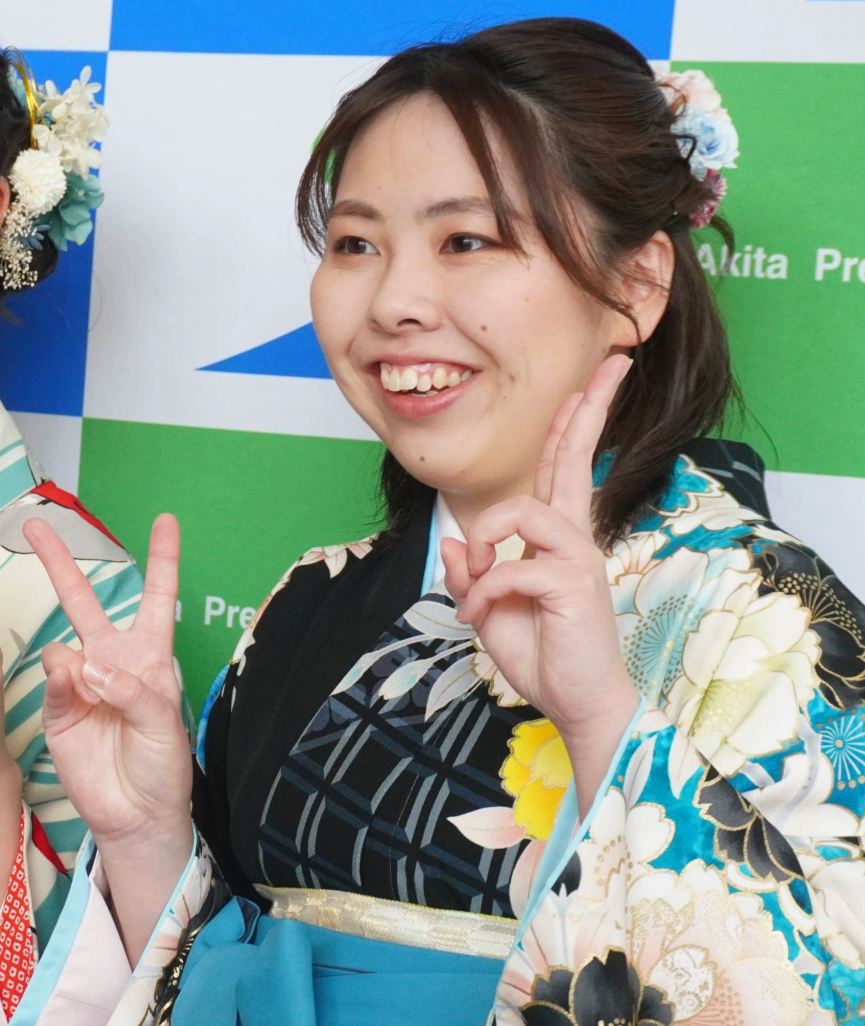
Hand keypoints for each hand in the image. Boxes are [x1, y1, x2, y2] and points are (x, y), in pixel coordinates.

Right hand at [26, 513, 191, 860]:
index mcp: (149, 656)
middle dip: (59, 561)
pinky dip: (62, 680)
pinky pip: (52, 678)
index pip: (157, 597)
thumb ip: (131, 688)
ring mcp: (81, 682)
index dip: (162, 558)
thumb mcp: (164, 723)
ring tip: (93, 692)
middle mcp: (112, 661)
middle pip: (84, 600)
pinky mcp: (57, 708)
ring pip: (62, 643)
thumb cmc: (162, 767)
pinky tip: (74, 691)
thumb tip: (88, 664)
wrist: (135, 814)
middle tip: (34, 524)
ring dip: (74, 659)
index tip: (166, 521)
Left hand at [440, 355, 640, 808]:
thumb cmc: (541, 656)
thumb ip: (472, 574)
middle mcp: (574, 539)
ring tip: (482, 590)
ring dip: (487, 549)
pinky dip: (486, 591)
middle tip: (613, 365)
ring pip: (522, 514)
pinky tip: (484, 616)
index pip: (564, 470)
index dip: (573, 425)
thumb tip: (457, 540)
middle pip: (576, 461)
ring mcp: (579, 558)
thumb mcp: (490, 610)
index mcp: (558, 539)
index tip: (589, 383)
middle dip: (588, 412)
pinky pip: (511, 566)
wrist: (577, 705)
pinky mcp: (573, 583)